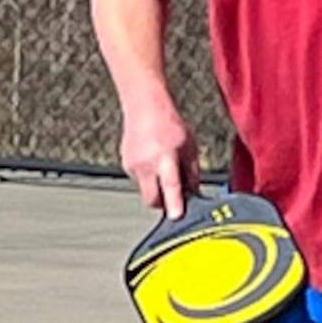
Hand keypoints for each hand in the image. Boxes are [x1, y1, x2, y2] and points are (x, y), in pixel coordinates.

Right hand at [118, 98, 201, 218]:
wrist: (144, 106)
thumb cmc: (169, 124)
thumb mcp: (190, 147)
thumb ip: (192, 173)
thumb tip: (195, 194)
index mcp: (165, 157)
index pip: (170, 186)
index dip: (174, 204)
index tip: (176, 216)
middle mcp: (147, 164)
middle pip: (152, 199)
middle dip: (163, 203)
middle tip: (173, 197)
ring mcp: (133, 165)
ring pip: (145, 191)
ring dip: (155, 188)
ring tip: (163, 168)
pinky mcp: (126, 165)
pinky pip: (139, 181)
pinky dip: (148, 178)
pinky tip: (153, 162)